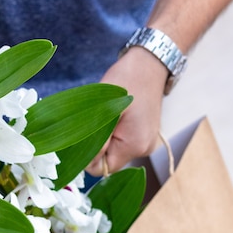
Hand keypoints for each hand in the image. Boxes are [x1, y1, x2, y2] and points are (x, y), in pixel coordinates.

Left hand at [87, 46, 168, 175]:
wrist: (149, 64)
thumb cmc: (127, 80)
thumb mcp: (104, 108)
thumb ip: (95, 138)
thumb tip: (83, 161)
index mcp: (135, 145)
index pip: (102, 169)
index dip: (88, 156)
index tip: (85, 134)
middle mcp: (143, 149)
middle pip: (107, 161)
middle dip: (97, 144)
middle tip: (98, 119)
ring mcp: (144, 143)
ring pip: (112, 151)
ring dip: (104, 137)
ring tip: (108, 114)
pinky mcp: (142, 135)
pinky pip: (120, 142)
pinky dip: (112, 132)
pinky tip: (115, 116)